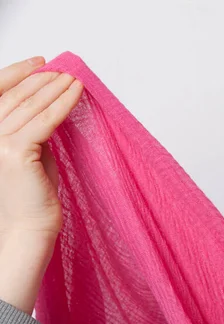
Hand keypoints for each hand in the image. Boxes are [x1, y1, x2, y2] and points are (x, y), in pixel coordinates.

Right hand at [0, 56, 82, 236]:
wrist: (30, 229)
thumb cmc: (33, 197)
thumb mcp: (29, 155)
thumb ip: (32, 132)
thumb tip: (48, 108)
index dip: (17, 75)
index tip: (39, 62)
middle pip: (14, 97)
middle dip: (41, 80)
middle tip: (63, 69)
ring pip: (30, 107)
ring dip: (55, 88)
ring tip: (73, 77)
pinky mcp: (15, 153)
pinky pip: (46, 121)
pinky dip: (64, 103)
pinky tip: (77, 92)